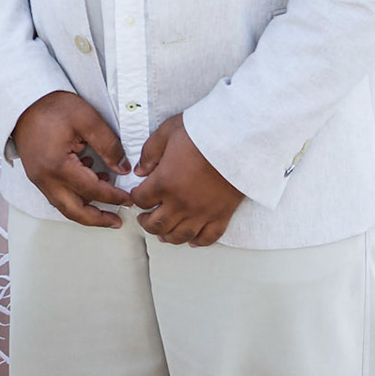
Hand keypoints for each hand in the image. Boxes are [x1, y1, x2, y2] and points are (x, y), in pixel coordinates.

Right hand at [12, 90, 132, 227]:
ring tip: (105, 208)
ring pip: (63, 205)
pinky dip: (73, 197)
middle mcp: (44, 178)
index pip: (91, 190)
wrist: (21, 100)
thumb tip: (123, 168)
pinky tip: (88, 184)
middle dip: (97, 219)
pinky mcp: (36, 173)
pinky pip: (56, 194)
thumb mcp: (86, 119)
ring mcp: (37, 177)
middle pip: (73, 211)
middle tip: (116, 221)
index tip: (128, 198)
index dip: (113, 196)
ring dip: (85, 210)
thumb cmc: (50, 106)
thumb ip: (108, 145)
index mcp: (57, 166)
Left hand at [129, 114, 244, 245]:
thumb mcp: (167, 133)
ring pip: (179, 236)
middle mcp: (180, 203)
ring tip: (162, 233)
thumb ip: (149, 153)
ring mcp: (202, 212)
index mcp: (164, 182)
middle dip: (146, 223)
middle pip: (157, 224)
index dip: (135, 198)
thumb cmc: (202, 134)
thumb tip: (140, 171)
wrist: (238, 141)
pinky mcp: (222, 216)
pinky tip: (191, 240)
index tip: (138, 195)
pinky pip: (208, 238)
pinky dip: (198, 242)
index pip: (141, 200)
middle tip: (145, 218)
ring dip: (167, 237)